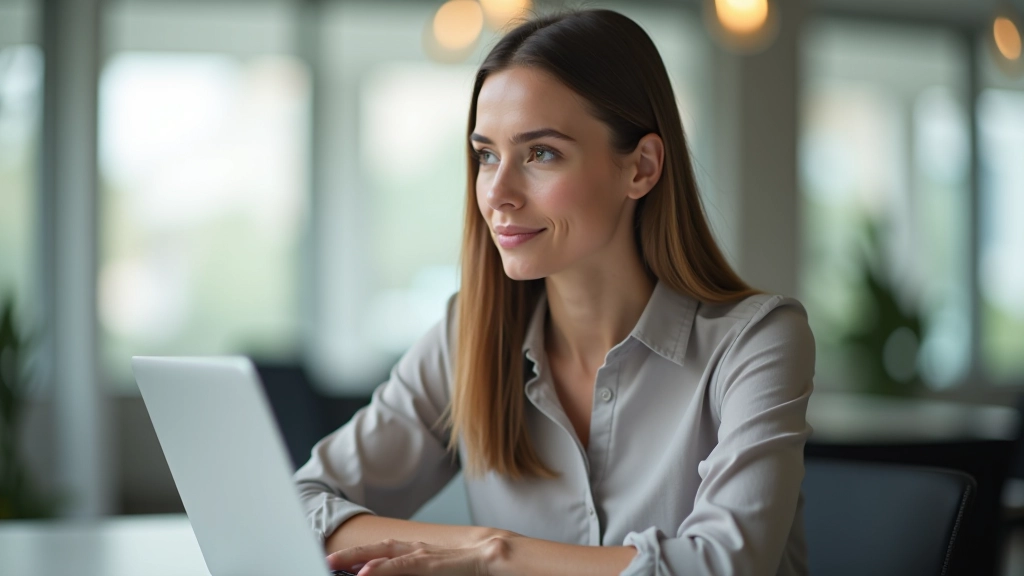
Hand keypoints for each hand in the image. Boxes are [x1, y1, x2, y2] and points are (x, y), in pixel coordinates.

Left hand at [326, 536, 511, 575]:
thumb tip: (391, 575)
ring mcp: (421, 554)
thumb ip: (415, 573)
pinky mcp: (428, 563)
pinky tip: (364, 573)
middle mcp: (414, 549)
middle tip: (326, 560)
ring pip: (382, 554)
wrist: (495, 558)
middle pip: (375, 548)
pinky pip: (400, 566)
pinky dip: (381, 569)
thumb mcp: (435, 571)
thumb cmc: (468, 569)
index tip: (339, 562)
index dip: (359, 555)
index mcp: (416, 552)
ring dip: (356, 558)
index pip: (382, 551)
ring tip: (333, 563)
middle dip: (349, 555)